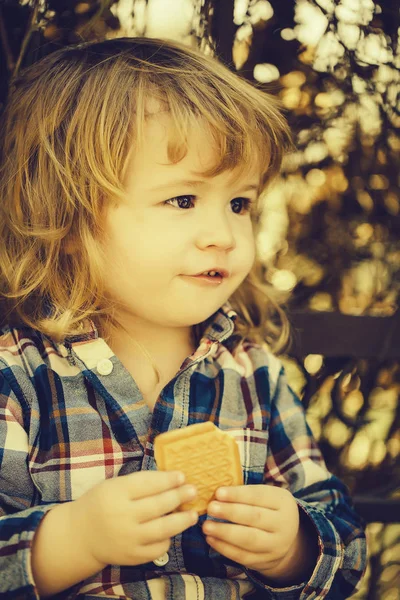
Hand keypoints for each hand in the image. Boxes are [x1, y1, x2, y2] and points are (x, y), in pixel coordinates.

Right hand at [70, 471, 197, 567]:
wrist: (81, 535)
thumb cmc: (102, 503)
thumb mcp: (114, 485)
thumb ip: (140, 483)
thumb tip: (173, 479)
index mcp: (116, 493)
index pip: (148, 484)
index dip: (167, 480)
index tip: (182, 476)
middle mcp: (122, 516)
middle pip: (158, 505)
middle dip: (179, 497)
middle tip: (193, 491)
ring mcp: (128, 538)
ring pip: (162, 529)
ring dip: (182, 520)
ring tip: (193, 514)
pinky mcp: (132, 556)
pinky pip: (157, 548)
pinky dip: (168, 539)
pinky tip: (172, 531)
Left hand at [202, 485, 301, 579]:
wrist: (285, 538)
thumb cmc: (267, 508)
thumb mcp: (265, 496)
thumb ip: (244, 494)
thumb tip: (216, 493)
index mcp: (283, 502)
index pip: (258, 496)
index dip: (237, 494)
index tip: (218, 492)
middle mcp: (284, 524)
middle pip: (255, 517)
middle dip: (230, 512)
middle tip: (210, 508)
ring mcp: (276, 545)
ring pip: (249, 539)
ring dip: (225, 533)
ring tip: (206, 526)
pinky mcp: (265, 561)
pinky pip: (243, 556)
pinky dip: (225, 548)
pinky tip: (211, 540)